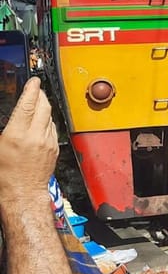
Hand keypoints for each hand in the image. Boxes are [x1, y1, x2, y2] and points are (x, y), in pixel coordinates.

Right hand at [0, 78, 58, 199]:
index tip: (33, 81)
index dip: (31, 90)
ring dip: (45, 108)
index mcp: (17, 134)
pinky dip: (48, 122)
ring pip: (50, 117)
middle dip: (40, 95)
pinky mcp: (55, 148)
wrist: (23, 193)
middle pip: (44, 106)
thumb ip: (8, 128)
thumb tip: (13, 116)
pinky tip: (42, 122)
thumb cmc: (5, 176)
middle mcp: (36, 136)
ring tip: (38, 103)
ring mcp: (48, 142)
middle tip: (36, 89)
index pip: (28, 104)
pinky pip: (53, 128)